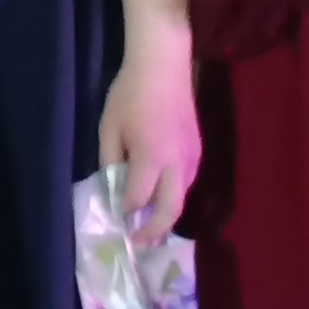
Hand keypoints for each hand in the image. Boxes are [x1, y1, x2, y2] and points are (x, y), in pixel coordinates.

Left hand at [94, 30, 197, 243]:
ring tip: (149, 227)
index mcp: (151, 157)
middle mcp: (177, 164)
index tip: (115, 221)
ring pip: (182, 198)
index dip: (126, 212)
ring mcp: (192, 158)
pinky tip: (161, 197)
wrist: (164, 66)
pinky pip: (187, 183)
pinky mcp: (198, 151)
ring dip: (167, 215)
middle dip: (154, 230)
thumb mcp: (109, 127)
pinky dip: (174, 196)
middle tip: (138, 243)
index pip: (138, 198)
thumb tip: (113, 186)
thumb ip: (111, 160)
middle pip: (170, 210)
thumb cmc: (130, 93)